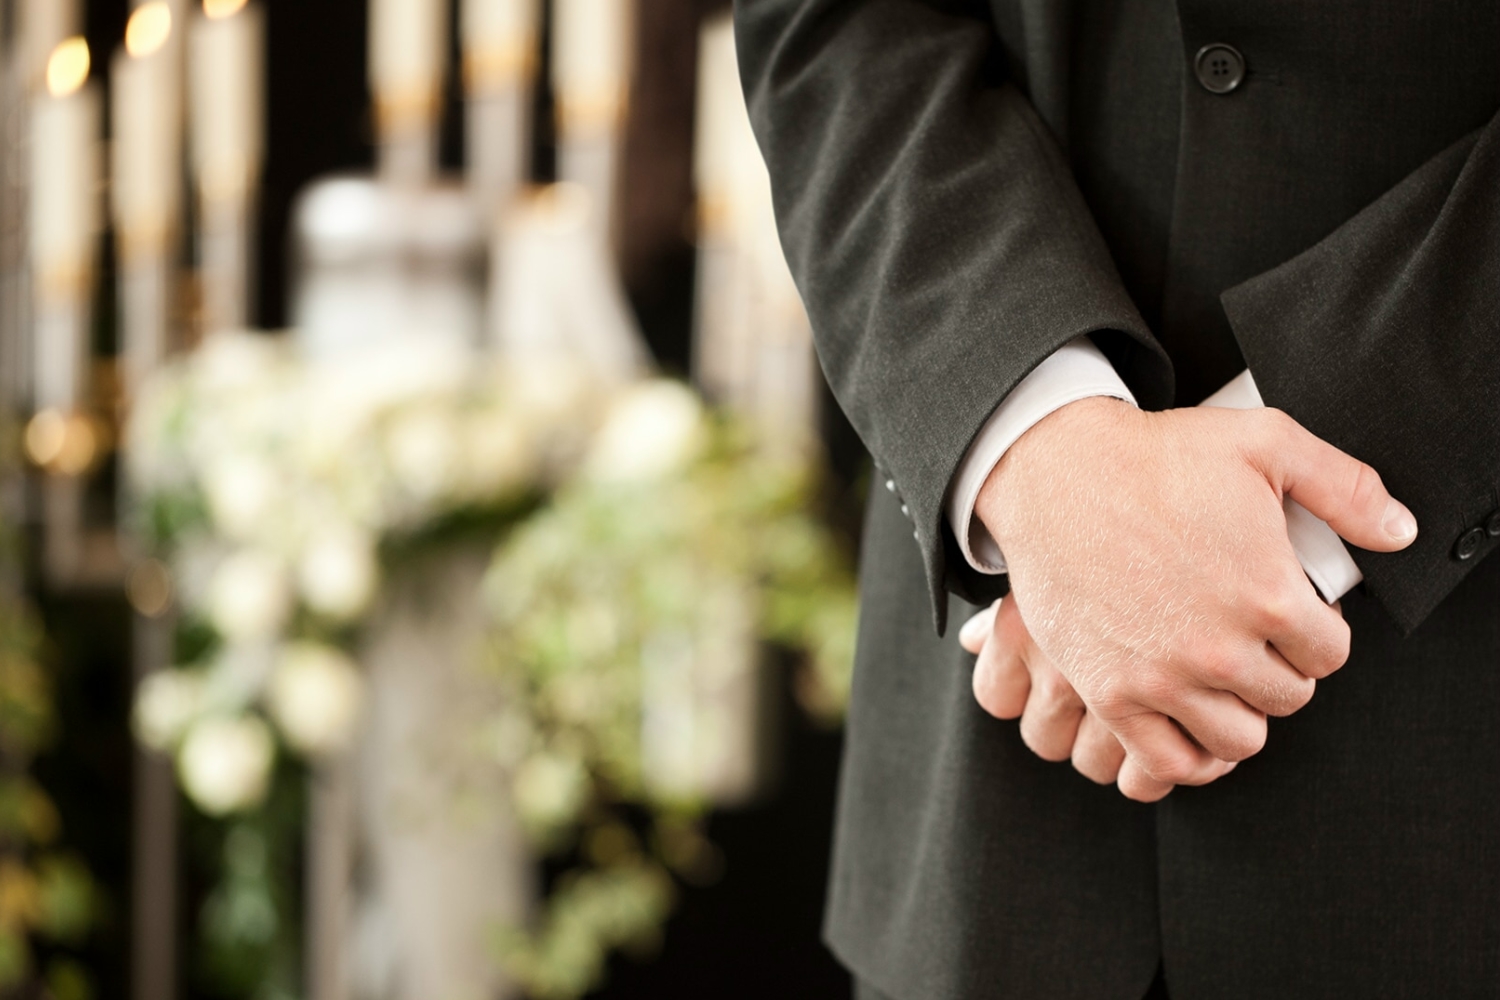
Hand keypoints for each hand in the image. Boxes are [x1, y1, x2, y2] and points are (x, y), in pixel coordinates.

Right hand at [974, 397, 1415, 799]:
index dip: (1315, 634)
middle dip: (1277, 670)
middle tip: (1251, 641)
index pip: (1329, 655)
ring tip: (1222, 681)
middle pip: (1286, 699)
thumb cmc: (1153, 455)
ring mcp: (1162, 677)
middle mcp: (1219, 647)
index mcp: (1267, 594)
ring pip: (1237, 739)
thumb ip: (1345, 487)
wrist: (1054, 472)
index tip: (1289, 619)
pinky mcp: (1110, 692)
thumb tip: (1399, 532)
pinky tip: (1189, 724)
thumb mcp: (1264, 443)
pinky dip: (1188, 757)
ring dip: (1238, 712)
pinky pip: (1168, 761)